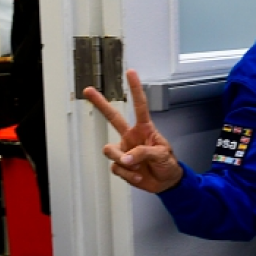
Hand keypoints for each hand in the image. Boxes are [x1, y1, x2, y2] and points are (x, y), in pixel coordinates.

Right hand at [83, 69, 183, 192]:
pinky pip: (116, 168)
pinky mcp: (121, 165)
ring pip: (110, 150)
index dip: (135, 89)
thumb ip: (143, 153)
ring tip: (136, 168)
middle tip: (88, 91)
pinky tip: (138, 176)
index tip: (130, 73)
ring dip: (122, 160)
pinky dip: (128, 175)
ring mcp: (124, 150)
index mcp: (144, 129)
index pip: (139, 106)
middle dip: (100, 103)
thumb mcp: (162, 154)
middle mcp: (130, 137)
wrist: (166, 182)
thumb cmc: (167, 163)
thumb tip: (126, 158)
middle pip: (112, 117)